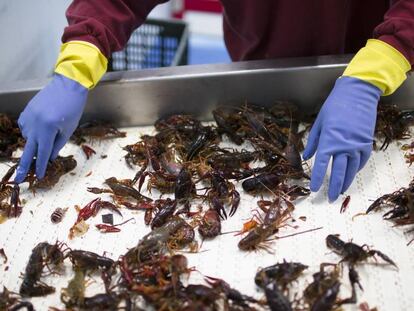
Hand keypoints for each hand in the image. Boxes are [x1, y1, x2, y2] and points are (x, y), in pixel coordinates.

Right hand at [15, 74, 87, 182]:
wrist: (67, 87)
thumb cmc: (73, 108)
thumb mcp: (69, 129)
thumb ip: (57, 145)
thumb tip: (48, 158)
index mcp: (48, 130)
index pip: (42, 153)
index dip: (40, 166)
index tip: (38, 176)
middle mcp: (35, 124)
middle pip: (28, 150)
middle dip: (24, 166)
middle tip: (19, 179)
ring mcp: (28, 117)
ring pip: (28, 138)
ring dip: (34, 143)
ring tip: (47, 136)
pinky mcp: (26, 112)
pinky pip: (25, 128)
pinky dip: (31, 132)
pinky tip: (40, 128)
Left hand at [303, 76, 380, 200]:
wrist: (357, 95)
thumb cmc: (334, 107)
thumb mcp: (318, 123)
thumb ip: (313, 142)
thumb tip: (306, 156)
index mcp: (328, 141)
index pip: (321, 166)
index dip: (317, 179)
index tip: (314, 189)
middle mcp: (343, 147)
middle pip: (339, 173)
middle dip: (334, 187)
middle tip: (330, 199)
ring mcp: (357, 146)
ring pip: (352, 170)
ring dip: (346, 182)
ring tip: (341, 192)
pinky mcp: (366, 143)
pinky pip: (361, 161)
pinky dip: (356, 170)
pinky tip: (351, 175)